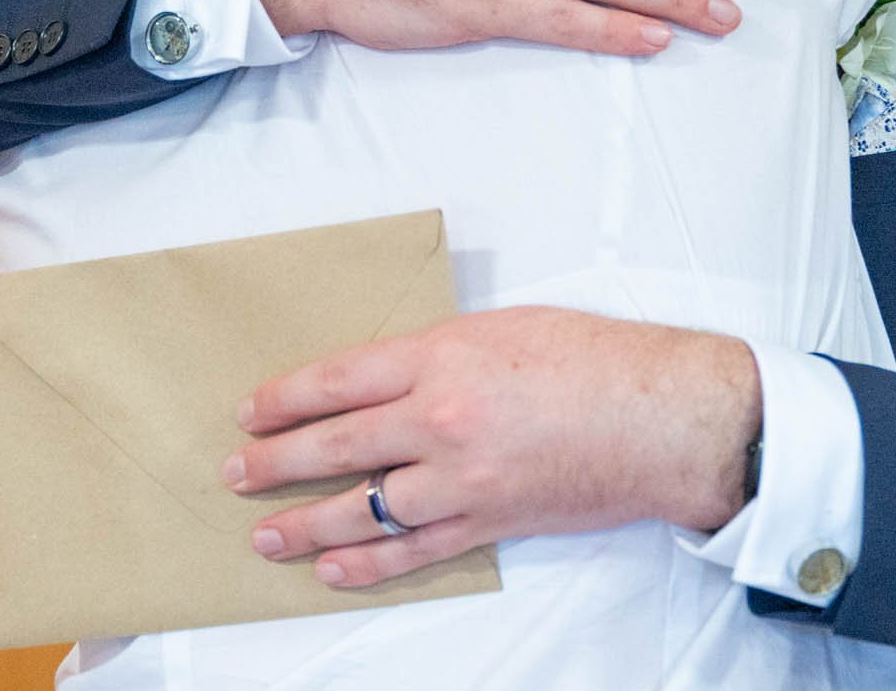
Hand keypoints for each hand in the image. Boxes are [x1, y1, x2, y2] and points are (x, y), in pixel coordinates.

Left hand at [223, 307, 760, 586]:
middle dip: (276, 462)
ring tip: (266, 535)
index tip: (249, 412)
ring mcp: (462, 478)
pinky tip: (333, 567)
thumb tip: (389, 377)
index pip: (338, 380)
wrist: (660, 417)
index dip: (284, 398)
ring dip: (307, 525)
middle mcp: (441, 419)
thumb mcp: (505, 327)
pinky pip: (414, 550)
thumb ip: (441, 352)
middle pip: (336, 444)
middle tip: (236, 474)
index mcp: (442, 357)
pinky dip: (368, 563)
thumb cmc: (594, 360)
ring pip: (364, 508)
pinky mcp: (488, 521)